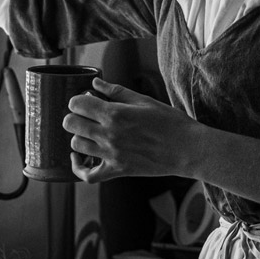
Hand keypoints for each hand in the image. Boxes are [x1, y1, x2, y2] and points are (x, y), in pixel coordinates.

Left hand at [63, 77, 197, 182]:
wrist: (188, 149)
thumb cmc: (170, 122)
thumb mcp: (143, 100)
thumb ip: (116, 91)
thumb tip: (95, 83)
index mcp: (115, 114)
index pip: (78, 104)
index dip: (78, 100)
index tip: (86, 100)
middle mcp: (109, 135)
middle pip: (71, 124)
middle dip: (74, 116)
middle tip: (85, 115)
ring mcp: (112, 155)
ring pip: (76, 145)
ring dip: (78, 137)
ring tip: (88, 133)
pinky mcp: (118, 171)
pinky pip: (88, 175)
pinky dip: (79, 167)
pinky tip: (79, 157)